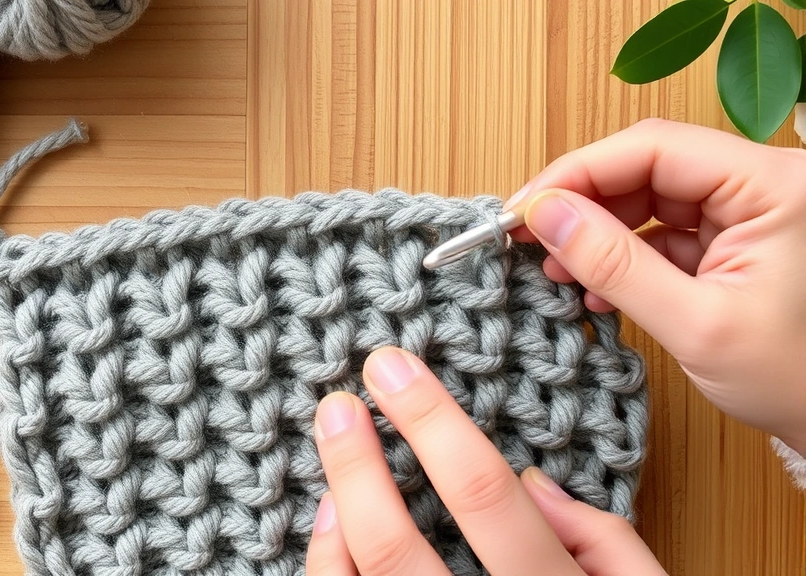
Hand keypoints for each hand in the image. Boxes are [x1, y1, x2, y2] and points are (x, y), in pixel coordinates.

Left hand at [305, 346, 665, 575]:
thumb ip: (605, 542)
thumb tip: (533, 482)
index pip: (482, 494)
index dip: (430, 420)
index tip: (391, 367)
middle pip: (396, 549)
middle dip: (356, 465)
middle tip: (337, 405)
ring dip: (335, 519)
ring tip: (334, 457)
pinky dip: (328, 569)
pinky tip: (330, 532)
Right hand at [505, 119, 805, 454]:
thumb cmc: (796, 378)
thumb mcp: (695, 325)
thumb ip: (615, 265)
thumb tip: (545, 216)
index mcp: (774, 186)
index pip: (655, 148)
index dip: (578, 172)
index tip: (525, 208)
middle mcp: (763, 184)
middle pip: (647, 166)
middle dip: (582, 201)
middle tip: (527, 235)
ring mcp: (748, 210)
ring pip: (648, 196)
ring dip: (597, 231)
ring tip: (557, 269)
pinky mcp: (733, 238)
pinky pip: (662, 230)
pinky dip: (622, 256)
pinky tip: (596, 287)